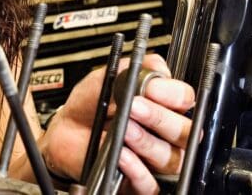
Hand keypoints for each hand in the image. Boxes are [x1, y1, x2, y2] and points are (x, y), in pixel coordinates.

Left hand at [41, 54, 194, 193]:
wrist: (66, 129)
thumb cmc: (91, 104)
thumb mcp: (108, 76)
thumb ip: (136, 69)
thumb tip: (158, 71)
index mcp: (163, 104)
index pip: (185, 100)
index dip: (173, 95)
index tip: (151, 87)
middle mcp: (165, 133)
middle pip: (184, 132)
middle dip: (159, 117)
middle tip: (134, 107)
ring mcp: (154, 158)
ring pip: (170, 158)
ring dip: (146, 141)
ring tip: (124, 129)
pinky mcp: (138, 180)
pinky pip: (150, 184)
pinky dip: (138, 170)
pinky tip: (122, 155)